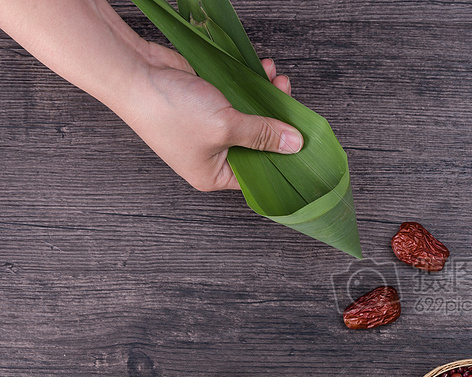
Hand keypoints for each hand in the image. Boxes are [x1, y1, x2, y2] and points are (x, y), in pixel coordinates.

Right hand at [124, 42, 301, 191]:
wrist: (134, 72)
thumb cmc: (170, 110)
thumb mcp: (226, 126)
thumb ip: (263, 134)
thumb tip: (294, 144)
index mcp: (213, 175)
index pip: (258, 175)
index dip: (282, 160)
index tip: (303, 144)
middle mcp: (211, 157)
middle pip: (258, 145)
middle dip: (277, 121)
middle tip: (291, 102)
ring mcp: (208, 130)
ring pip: (250, 118)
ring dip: (266, 99)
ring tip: (277, 81)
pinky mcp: (206, 105)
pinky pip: (238, 99)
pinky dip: (251, 86)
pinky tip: (262, 72)